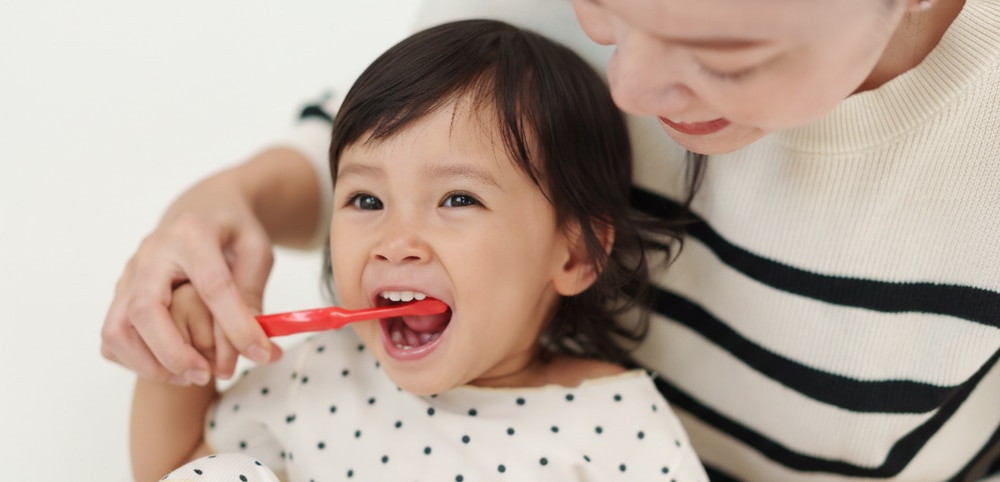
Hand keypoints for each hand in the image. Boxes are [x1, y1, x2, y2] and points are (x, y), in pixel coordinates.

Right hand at [101, 170, 279, 384]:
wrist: (201, 207)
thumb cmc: (232, 230)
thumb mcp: (256, 250)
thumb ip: (253, 293)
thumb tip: (255, 346)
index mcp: (192, 234)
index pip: (212, 286)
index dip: (236, 325)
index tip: (261, 353)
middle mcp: (152, 252)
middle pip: (145, 310)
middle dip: (174, 352)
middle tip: (207, 374)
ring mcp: (130, 272)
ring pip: (117, 328)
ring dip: (149, 363)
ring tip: (189, 376)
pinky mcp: (121, 290)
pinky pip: (112, 335)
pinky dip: (133, 360)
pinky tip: (168, 366)